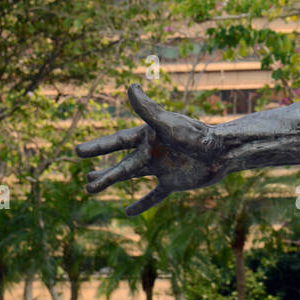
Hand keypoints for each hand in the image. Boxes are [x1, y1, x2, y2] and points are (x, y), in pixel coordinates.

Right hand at [75, 84, 229, 214]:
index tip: (77, 151)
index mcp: (148, 136)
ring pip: (131, 177)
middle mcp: (151, 151)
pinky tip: (128, 212)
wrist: (222, 152)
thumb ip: (147, 109)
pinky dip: (142, 204)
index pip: (117, 141)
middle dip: (103, 172)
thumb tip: (130, 86)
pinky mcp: (172, 182)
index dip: (98, 146)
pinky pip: (154, 195)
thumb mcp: (167, 123)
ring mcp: (161, 167)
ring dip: (113, 182)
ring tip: (91, 188)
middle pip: (122, 164)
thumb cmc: (195, 134)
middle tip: (86, 179)